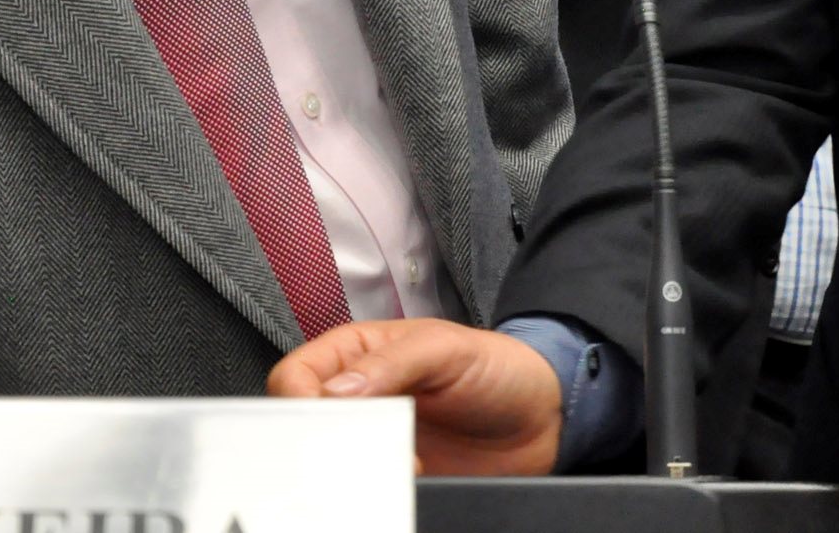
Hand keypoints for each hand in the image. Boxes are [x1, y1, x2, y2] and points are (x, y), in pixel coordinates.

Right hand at [267, 318, 562, 475]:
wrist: (542, 418)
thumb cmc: (497, 367)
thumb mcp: (444, 349)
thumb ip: (391, 364)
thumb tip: (337, 390)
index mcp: (356, 353)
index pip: (296, 375)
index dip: (299, 399)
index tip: (328, 417)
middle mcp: (358, 396)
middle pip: (303, 421)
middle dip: (325, 437)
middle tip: (361, 444)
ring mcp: (374, 438)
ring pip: (328, 460)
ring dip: (352, 467)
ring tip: (399, 459)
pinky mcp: (393, 473)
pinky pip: (364, 487)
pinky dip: (375, 489)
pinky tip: (408, 477)